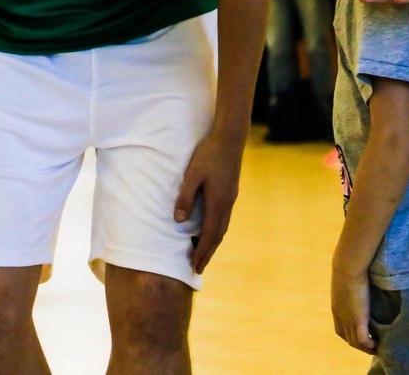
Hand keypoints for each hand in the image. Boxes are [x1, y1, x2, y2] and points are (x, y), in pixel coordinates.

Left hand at [173, 134, 240, 273]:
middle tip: (198, 269)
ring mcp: (230, 200)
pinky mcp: (230, 194)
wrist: (230, 140)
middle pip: (218, 236)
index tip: (194, 266)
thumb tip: (178, 221)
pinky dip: (216, 231)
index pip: (209, 235)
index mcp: (217, 203)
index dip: (202, 252)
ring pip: (222, 229)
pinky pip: (224, 220)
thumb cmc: (208, 155)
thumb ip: (185, 197)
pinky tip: (210, 232)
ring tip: (203, 255)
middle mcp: (227, 205)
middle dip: (207, 253)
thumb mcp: (192, 175)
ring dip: (213, 244)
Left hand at [331, 267, 375, 352]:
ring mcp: (348, 319)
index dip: (350, 337)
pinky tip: (377, 344)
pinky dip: (369, 345)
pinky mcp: (358, 319)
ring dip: (366, 348)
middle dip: (360, 346)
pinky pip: (363, 340)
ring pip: (355, 343)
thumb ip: (351, 288)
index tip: (362, 339)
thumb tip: (360, 285)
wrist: (347, 267)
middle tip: (373, 347)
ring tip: (378, 348)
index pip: (340, 331)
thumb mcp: (347, 282)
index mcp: (336, 309)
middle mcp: (341, 317)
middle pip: (348, 340)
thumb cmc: (348, 268)